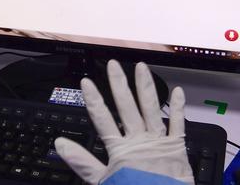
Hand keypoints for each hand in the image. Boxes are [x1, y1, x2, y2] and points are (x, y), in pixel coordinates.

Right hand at [54, 60, 193, 183]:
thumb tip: (60, 144)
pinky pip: (179, 124)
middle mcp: (139, 140)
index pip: (102, 118)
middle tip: (113, 65)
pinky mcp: (176, 148)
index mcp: (120, 149)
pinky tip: (177, 91)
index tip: (86, 82)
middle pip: (127, 107)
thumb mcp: (102, 181)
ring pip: (151, 108)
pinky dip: (178, 108)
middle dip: (119, 84)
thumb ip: (82, 161)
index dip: (93, 99)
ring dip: (145, 87)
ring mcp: (158, 142)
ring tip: (141, 67)